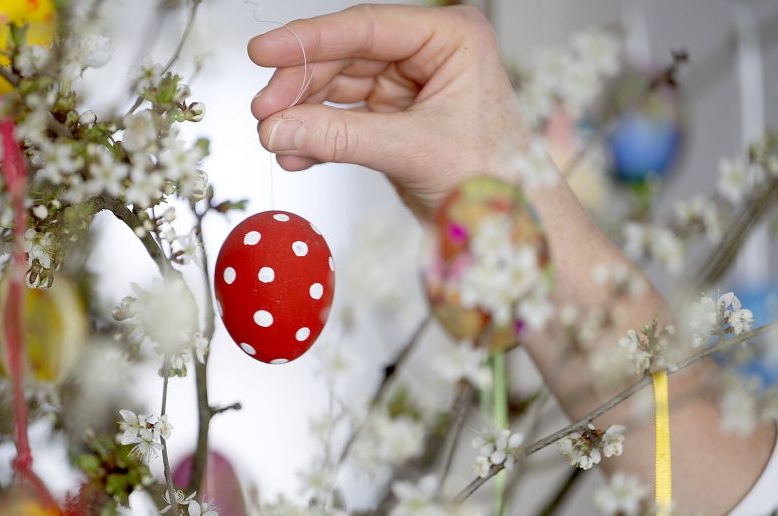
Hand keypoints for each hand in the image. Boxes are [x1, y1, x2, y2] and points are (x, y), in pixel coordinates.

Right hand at [248, 4, 529, 217]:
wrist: (514, 225)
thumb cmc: (494, 178)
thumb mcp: (413, 150)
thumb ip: (341, 137)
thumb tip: (277, 129)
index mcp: (450, 38)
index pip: (367, 27)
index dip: (309, 39)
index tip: (263, 51)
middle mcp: (428, 54)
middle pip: (345, 56)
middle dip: (301, 86)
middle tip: (264, 113)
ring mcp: (409, 85)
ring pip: (339, 88)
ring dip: (305, 115)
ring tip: (273, 138)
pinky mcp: (396, 118)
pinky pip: (346, 119)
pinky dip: (320, 137)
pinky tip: (295, 154)